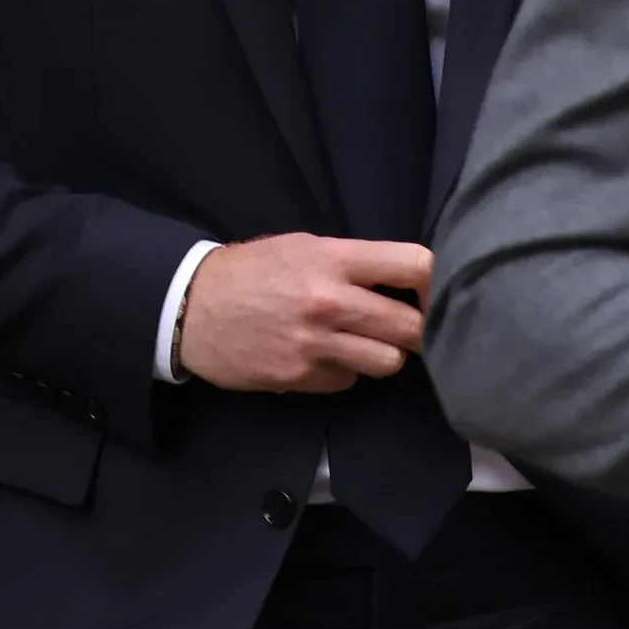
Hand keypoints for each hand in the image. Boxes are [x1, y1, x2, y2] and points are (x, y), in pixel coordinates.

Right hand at [179, 234, 434, 393]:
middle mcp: (330, 301)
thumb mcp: (303, 247)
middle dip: (417, 330)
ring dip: (383, 355)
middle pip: (411, 326)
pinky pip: (349, 381)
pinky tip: (323, 357)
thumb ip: (354, 263)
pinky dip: (344, 372)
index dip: (436, 283)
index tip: (432, 294)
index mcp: (333, 259)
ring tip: (364, 343)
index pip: (414, 267)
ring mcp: (315, 344)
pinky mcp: (300, 377)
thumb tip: (408, 281)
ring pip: (388, 362)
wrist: (192, 307)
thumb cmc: (253, 271)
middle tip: (410, 328)